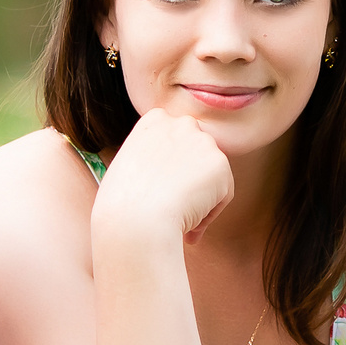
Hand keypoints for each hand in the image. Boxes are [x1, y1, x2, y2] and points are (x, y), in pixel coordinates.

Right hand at [95, 109, 234, 243]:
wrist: (136, 220)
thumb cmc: (122, 204)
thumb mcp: (129, 166)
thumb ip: (152, 159)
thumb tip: (169, 175)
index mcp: (156, 120)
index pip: (176, 141)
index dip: (171, 169)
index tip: (160, 190)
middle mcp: (182, 124)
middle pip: (197, 155)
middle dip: (190, 178)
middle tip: (174, 206)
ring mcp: (204, 142)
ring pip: (212, 176)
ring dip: (201, 197)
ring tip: (178, 218)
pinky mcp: (220, 164)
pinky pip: (223, 194)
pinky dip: (210, 213)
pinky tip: (190, 224)